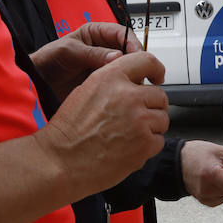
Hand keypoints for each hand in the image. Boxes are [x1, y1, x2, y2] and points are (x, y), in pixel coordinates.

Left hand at [30, 21, 143, 100]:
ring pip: (127, 68)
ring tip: (134, 82)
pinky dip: (125, 86)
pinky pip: (120, 82)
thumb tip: (117, 56)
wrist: (38, 82)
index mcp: (96, 34)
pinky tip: (125, 90)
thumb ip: (92, 54)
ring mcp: (105, 66)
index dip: (132, 43)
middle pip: (130, 52)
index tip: (138, 54)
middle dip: (136, 60)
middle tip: (141, 71)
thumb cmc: (48, 60)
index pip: (123, 34)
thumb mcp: (69, 52)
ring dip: (132, 75)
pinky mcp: (105, 82)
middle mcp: (104, 49)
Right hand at [36, 50, 168, 195]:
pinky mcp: (144, 144)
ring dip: (151, 127)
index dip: (156, 69)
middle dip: (151, 107)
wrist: (60, 161)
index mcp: (111, 78)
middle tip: (135, 118)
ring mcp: (139, 120)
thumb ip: (113, 83)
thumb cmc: (68, 130)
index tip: (158, 76)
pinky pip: (158, 140)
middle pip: (160, 96)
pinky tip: (128, 148)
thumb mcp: (86, 91)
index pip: (147, 61)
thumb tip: (135, 85)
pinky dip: (148, 146)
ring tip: (127, 135)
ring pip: (162, 119)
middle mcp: (128, 96)